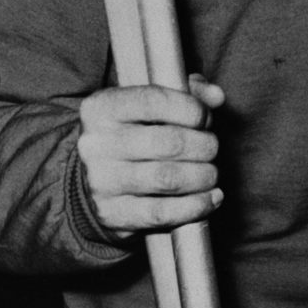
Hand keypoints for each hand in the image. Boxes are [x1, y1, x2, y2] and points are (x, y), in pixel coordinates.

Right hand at [77, 76, 223, 239]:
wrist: (90, 179)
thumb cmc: (132, 135)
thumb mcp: (150, 105)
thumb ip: (188, 92)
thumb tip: (216, 96)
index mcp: (102, 107)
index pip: (154, 100)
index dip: (192, 109)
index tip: (205, 119)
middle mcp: (95, 143)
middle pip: (169, 142)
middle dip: (204, 146)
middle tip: (212, 149)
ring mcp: (100, 182)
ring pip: (168, 179)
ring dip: (203, 176)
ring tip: (211, 173)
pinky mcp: (110, 214)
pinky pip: (162, 213)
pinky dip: (196, 206)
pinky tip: (212, 198)